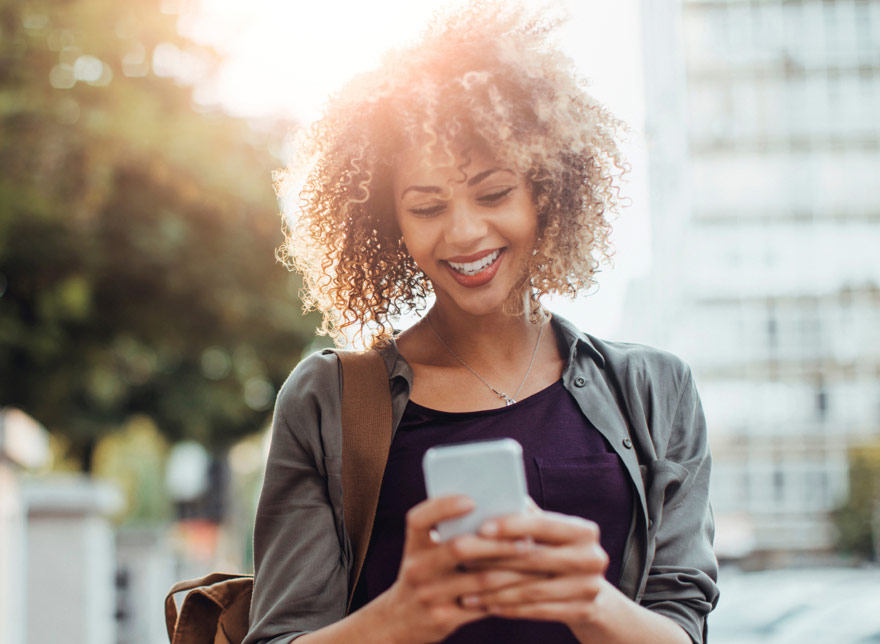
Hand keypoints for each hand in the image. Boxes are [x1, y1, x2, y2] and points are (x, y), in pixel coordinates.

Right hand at [375, 495, 540, 643]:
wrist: (401, 620)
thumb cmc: (427, 574)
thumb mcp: (425, 552)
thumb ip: (450, 531)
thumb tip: (498, 509)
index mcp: (414, 544)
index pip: (420, 519)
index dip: (444, 507)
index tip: (472, 500)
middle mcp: (417, 568)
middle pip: (459, 548)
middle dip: (497, 542)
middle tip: (526, 539)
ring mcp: (429, 595)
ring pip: (480, 579)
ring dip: (513, 569)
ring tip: (536, 561)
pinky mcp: (444, 618)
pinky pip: (484, 604)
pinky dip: (508, 593)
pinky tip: (526, 585)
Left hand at [455, 507, 611, 634]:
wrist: (592, 593)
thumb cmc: (558, 553)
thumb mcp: (551, 534)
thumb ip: (527, 517)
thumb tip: (491, 495)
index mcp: (584, 531)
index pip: (543, 525)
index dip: (511, 525)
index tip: (482, 528)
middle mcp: (592, 558)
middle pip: (534, 559)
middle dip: (494, 559)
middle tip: (462, 559)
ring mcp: (589, 587)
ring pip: (532, 590)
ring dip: (495, 590)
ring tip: (466, 589)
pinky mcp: (583, 611)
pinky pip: (537, 611)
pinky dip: (509, 608)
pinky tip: (486, 605)